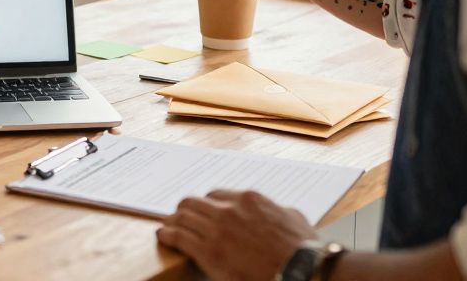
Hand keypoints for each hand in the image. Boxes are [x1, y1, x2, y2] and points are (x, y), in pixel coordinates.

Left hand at [157, 190, 315, 280]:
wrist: (300, 271)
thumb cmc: (303, 250)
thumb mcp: (295, 219)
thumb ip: (279, 210)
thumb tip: (279, 211)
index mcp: (249, 200)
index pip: (215, 195)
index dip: (205, 204)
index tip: (202, 210)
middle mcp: (229, 210)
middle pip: (194, 203)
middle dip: (185, 210)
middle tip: (180, 217)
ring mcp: (218, 230)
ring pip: (183, 217)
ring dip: (173, 221)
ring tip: (167, 226)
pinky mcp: (209, 251)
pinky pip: (179, 237)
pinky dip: (168, 235)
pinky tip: (164, 236)